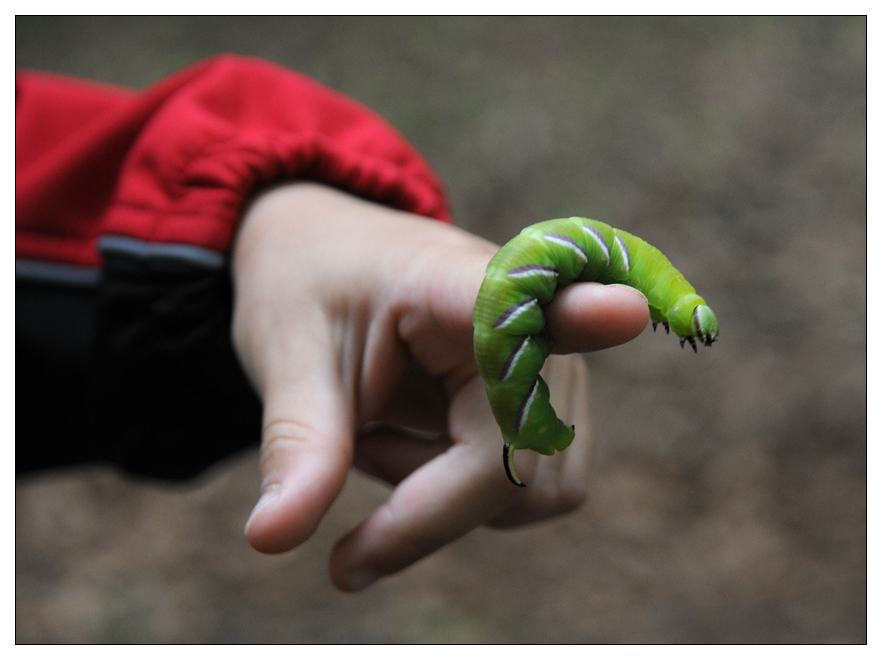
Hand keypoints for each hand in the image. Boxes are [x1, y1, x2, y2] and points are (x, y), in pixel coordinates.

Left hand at [230, 183, 647, 590]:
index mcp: (455, 286)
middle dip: (423, 504)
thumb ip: (297, 447)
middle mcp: (530, 323)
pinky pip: (532, 491)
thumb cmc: (311, 288)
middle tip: (342, 465)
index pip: (525, 304)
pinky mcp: (549, 400)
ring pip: (535, 493)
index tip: (623, 309)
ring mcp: (551, 364)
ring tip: (378, 432)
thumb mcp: (288, 356)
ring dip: (442, 497)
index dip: (580, 314)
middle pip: (518, 462)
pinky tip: (415, 442)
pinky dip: (461, 495)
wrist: (329, 261)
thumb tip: (270, 539)